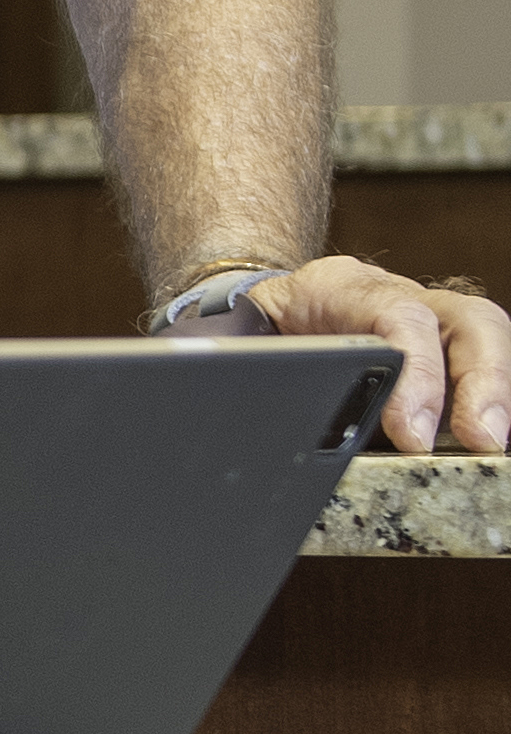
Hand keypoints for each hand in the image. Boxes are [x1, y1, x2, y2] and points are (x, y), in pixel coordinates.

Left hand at [236, 258, 509, 455]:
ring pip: (483, 336)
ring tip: (493, 444)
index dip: (416, 372)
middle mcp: (399, 298)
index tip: (412, 433)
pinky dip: (493, 400)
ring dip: (497, 391)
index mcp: (342, 289)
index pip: (397, 316)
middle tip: (482, 438)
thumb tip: (256, 419)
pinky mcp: (442, 353)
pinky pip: (480, 366)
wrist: (262, 312)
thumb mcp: (247, 342)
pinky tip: (490, 439)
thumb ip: (258, 367)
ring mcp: (428, 321)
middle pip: (466, 319)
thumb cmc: (258, 332)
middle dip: (483, 380)